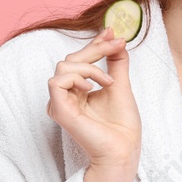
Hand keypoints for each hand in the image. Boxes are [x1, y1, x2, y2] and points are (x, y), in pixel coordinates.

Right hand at [47, 29, 140, 170]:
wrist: (124, 149)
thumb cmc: (122, 125)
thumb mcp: (121, 85)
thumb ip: (116, 63)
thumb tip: (116, 39)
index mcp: (79, 90)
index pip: (80, 60)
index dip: (94, 44)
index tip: (111, 32)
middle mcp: (66, 95)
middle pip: (71, 59)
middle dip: (95, 48)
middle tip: (116, 44)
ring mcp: (60, 103)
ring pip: (64, 66)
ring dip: (89, 66)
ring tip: (108, 81)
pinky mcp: (58, 110)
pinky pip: (57, 82)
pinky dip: (76, 78)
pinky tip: (92, 88)